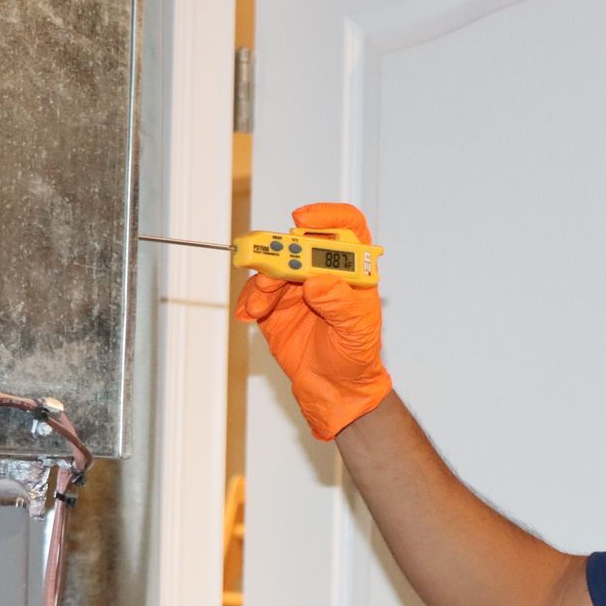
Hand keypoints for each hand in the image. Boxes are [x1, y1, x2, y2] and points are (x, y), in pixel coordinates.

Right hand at [235, 202, 392, 440]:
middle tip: (269, 268)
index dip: (326, 217)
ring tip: (261, 305)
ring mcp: (297, 287)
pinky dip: (250, 300)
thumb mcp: (356, 332)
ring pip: (274, 266)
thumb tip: (318, 281)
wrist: (335, 388)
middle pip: (301, 244)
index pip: (346, 228)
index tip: (303, 220)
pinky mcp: (276, 305)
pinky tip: (250, 314)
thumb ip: (340, 304)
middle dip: (281, 252)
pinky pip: (257, 293)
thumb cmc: (356, 357)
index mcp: (352, 271)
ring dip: (263, 281)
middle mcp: (323, 272)